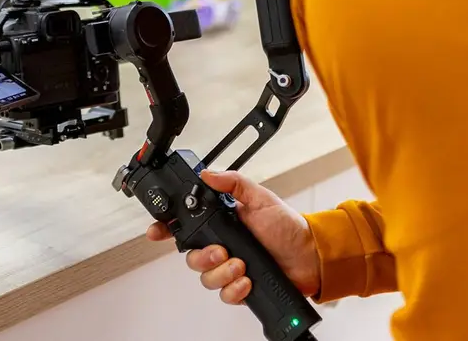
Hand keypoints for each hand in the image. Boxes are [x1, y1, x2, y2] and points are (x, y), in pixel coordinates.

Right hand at [146, 170, 320, 303]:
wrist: (310, 256)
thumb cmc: (287, 227)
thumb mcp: (260, 198)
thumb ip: (233, 183)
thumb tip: (207, 173)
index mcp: (221, 224)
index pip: (185, 227)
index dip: (166, 229)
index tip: (157, 232)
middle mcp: (222, 246)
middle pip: (191, 257)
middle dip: (203, 256)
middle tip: (221, 251)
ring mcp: (230, 268)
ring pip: (206, 278)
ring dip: (221, 272)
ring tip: (240, 265)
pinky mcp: (240, 287)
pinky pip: (224, 294)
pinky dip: (234, 288)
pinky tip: (247, 280)